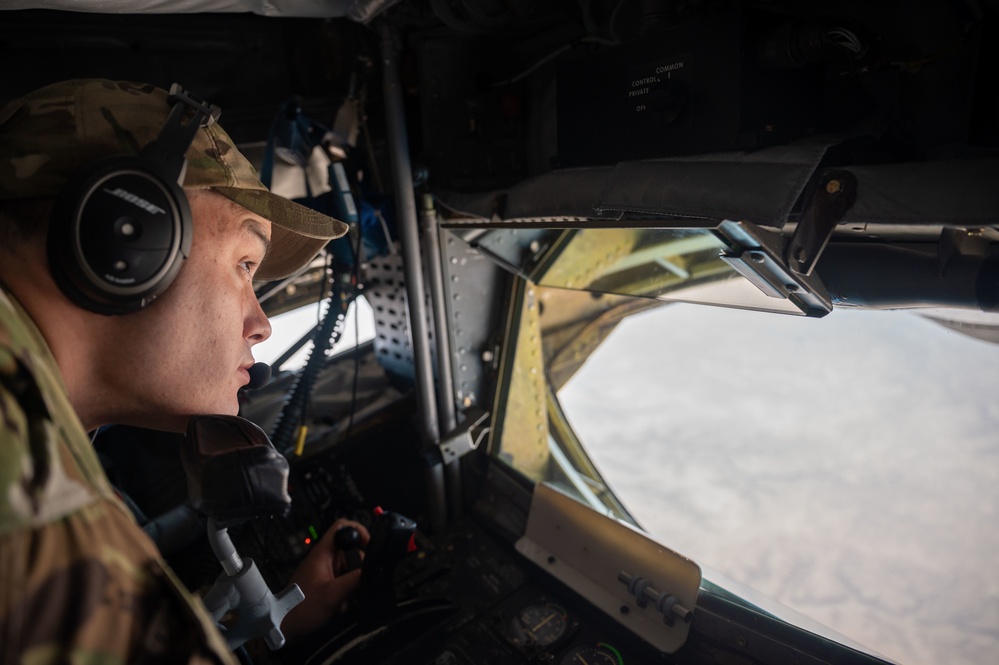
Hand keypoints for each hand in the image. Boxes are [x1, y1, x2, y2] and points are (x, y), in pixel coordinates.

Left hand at [281, 518, 370, 641]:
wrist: (284, 626)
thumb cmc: (300, 609)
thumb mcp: (333, 594)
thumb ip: (355, 579)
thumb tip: (372, 569)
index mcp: (323, 554)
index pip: (342, 527)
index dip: (358, 531)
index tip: (369, 545)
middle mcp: (324, 559)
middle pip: (351, 551)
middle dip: (358, 568)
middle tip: (358, 582)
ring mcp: (324, 570)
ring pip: (349, 568)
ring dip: (352, 583)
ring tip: (346, 598)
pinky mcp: (325, 582)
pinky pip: (343, 580)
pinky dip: (346, 591)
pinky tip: (341, 604)